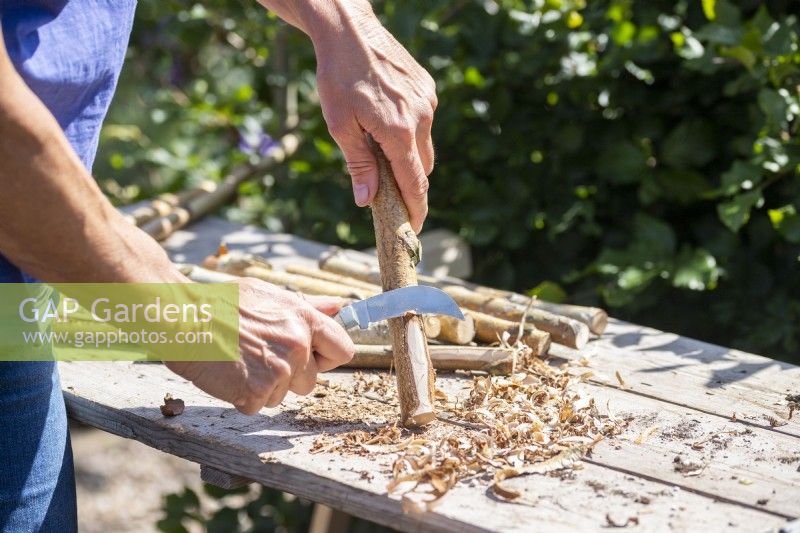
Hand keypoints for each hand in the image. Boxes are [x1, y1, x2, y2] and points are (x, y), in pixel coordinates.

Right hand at [167, 277, 353, 414]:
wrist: (182, 318)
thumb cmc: (222, 303)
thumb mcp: (268, 294)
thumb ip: (307, 306)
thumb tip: (338, 307)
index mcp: (304, 318)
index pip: (343, 349)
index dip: (327, 358)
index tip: (312, 359)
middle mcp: (297, 344)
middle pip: (311, 381)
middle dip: (290, 377)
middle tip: (259, 358)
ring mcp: (278, 370)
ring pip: (283, 395)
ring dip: (264, 387)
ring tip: (240, 362)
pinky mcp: (256, 392)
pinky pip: (258, 406)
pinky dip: (242, 397)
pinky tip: (228, 374)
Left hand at [309, 1, 436, 232]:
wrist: (349, 29)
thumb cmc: (337, 77)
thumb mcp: (340, 126)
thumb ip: (358, 165)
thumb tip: (366, 201)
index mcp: (399, 132)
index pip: (416, 183)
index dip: (416, 210)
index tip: (414, 229)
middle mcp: (420, 117)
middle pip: (423, 167)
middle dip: (409, 183)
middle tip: (387, 190)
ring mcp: (427, 101)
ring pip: (425, 144)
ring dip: (408, 155)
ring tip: (379, 147)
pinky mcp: (427, 88)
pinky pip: (424, 121)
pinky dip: (410, 132)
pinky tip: (385, 120)